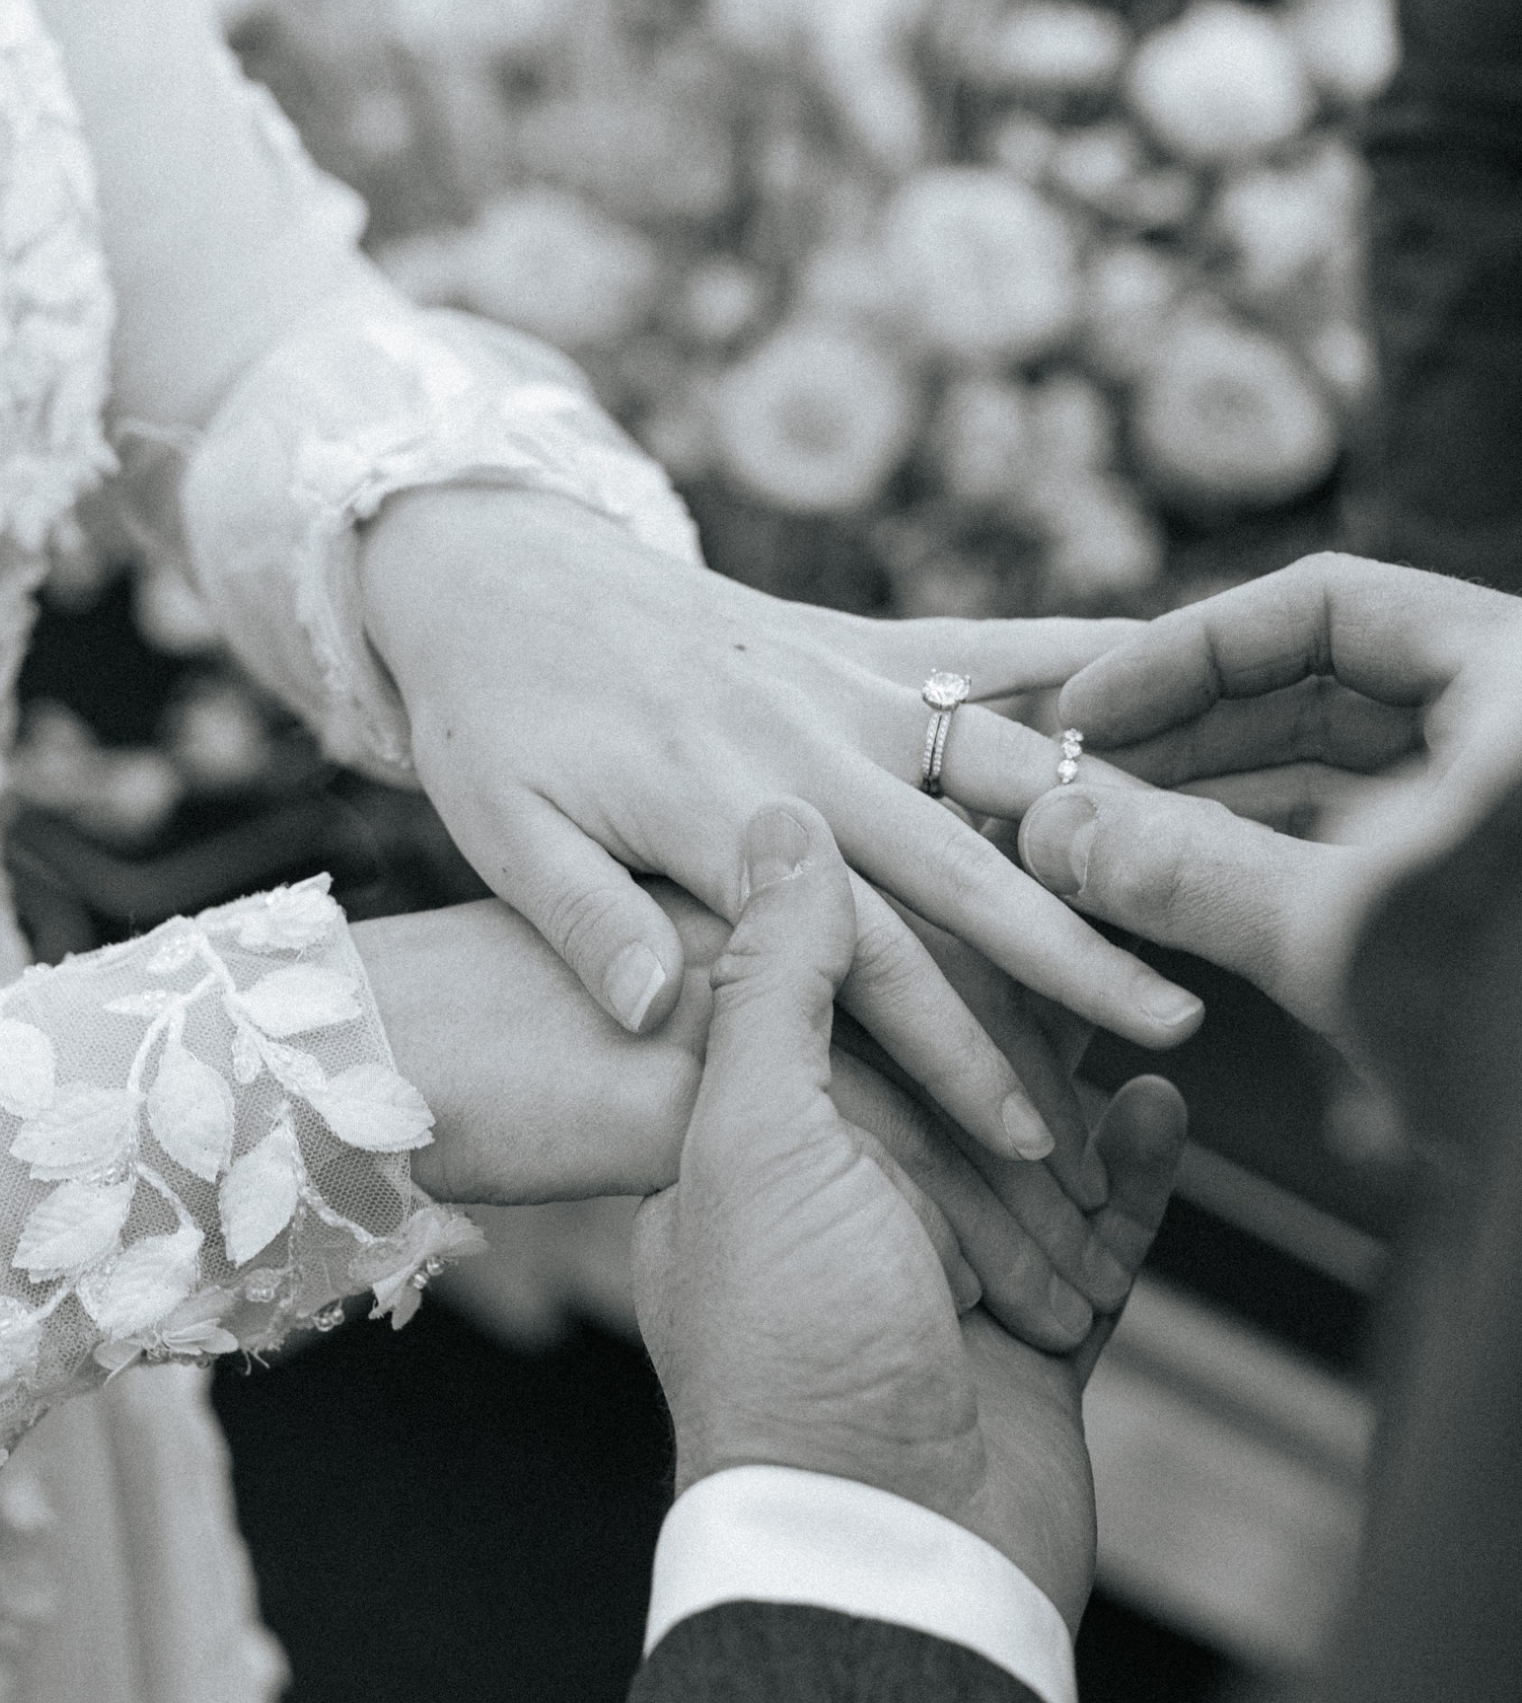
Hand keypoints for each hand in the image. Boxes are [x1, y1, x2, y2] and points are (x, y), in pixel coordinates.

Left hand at [358, 484, 1202, 1167]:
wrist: (498, 567)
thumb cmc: (492, 715)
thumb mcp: (501, 825)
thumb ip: (582, 915)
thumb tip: (652, 1012)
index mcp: (726, 811)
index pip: (866, 957)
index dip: (956, 1052)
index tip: (1034, 1135)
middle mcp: (809, 743)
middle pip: (970, 865)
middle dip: (1078, 955)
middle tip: (1181, 1026)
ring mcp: (845, 681)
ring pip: (1010, 759)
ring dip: (1108, 820)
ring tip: (1210, 874)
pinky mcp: (857, 640)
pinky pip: (986, 645)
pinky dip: (1079, 650)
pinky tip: (1169, 659)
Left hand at [359, 885, 1128, 1348]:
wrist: (888, 1555)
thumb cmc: (793, 1347)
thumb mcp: (757, 1137)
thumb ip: (773, 982)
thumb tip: (776, 821)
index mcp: (742, 1150)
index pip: (828, 1004)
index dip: (900, 939)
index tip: (965, 859)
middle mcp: (832, 1201)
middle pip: (940, 1065)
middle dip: (1008, 1020)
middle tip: (1076, 942)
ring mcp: (934, 1267)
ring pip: (1024, 1142)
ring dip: (1076, 1096)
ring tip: (1135, 1017)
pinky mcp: (1022, 1329)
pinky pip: (1092, 1232)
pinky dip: (1130, 1175)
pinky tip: (1159, 1113)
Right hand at [1018, 554, 1521, 1033]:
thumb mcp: (1344, 942)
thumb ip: (1189, 871)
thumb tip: (1054, 829)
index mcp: (1519, 682)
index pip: (1326, 606)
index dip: (1187, 652)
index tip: (1089, 707)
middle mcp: (1521, 725)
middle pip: (1331, 685)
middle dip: (1195, 738)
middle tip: (1082, 786)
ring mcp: (1514, 805)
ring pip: (1348, 765)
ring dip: (1225, 801)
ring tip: (1111, 845)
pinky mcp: (1502, 881)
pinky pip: (1376, 833)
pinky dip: (1282, 854)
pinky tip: (1187, 888)